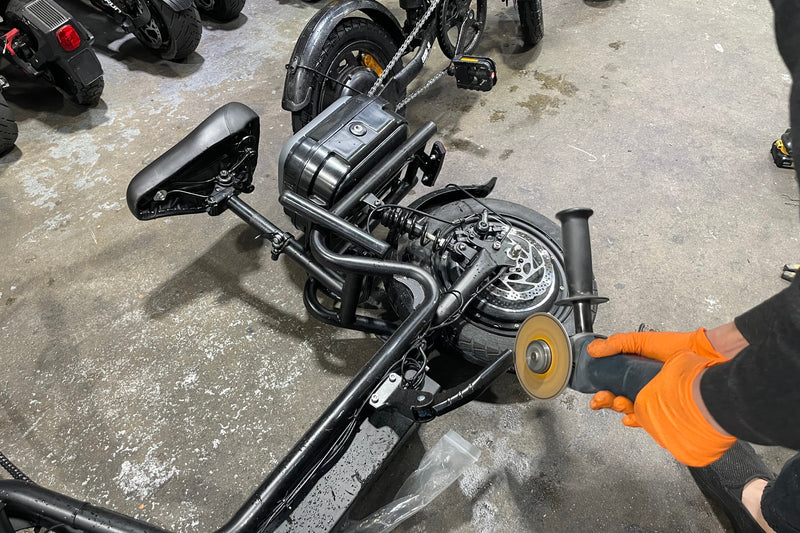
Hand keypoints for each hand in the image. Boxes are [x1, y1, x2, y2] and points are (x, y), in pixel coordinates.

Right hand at [587, 330, 735, 466]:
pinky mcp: (666, 410)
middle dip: (607, 401)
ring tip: (618, 403)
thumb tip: (594, 349)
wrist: (707, 357)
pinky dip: (636, 421)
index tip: (596, 391)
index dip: (602, 389)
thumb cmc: (680, 347)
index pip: (613, 383)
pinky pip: (648, 420)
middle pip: (619, 399)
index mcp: (636, 371)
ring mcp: (655, 398)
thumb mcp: (643, 341)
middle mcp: (644, 386)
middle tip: (602, 398)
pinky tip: (630, 418)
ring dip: (619, 409)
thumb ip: (618, 344)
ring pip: (631, 410)